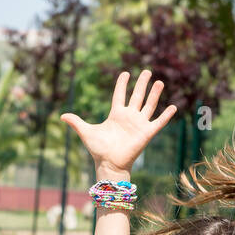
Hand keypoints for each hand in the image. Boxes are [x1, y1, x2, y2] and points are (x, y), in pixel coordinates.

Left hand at [60, 69, 176, 177]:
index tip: (125, 73)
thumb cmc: (98, 150)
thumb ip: (76, 122)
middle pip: (137, 96)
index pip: (120, 95)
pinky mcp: (147, 133)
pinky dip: (166, 115)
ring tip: (160, 81)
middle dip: (142, 83)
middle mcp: (129, 117)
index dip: (122, 84)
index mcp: (116, 115)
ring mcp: (139, 124)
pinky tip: (173, 107)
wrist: (110, 164)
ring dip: (155, 94)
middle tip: (147, 71)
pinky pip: (158, 122)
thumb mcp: (86, 132)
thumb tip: (61, 116)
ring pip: (149, 105)